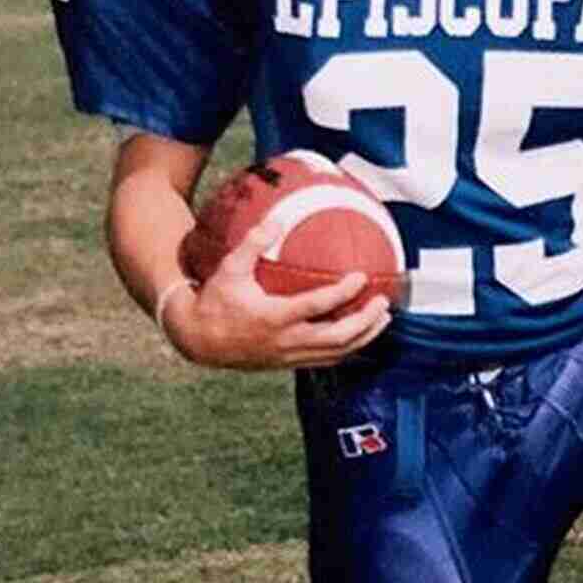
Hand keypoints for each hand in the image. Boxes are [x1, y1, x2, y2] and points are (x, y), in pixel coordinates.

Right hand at [163, 214, 390, 369]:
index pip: (318, 306)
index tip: (362, 277)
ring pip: (337, 353)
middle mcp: (286, 340)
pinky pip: (326, 360)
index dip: (344, 292)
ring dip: (364, 337)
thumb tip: (277, 219)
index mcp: (274, 317)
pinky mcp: (289, 363)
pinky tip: (360, 334)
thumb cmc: (215, 300)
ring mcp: (289, 355)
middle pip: (338, 337)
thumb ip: (252, 243)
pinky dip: (348, 348)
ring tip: (382, 319)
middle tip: (383, 302)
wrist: (199, 340)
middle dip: (365, 321)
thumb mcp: (229, 268)